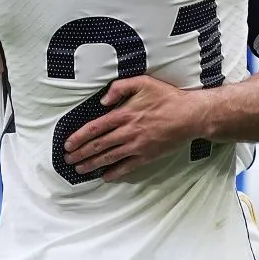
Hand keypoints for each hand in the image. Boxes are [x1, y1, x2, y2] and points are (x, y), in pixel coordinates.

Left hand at [63, 76, 204, 181]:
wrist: (190, 115)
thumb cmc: (168, 98)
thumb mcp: (143, 82)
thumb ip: (120, 87)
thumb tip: (103, 100)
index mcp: (125, 114)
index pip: (95, 128)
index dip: (79, 137)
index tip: (68, 144)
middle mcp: (128, 132)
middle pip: (98, 145)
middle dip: (81, 154)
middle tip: (68, 160)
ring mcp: (137, 146)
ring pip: (109, 158)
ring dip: (92, 165)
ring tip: (80, 170)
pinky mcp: (147, 156)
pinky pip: (127, 167)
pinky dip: (115, 173)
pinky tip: (105, 176)